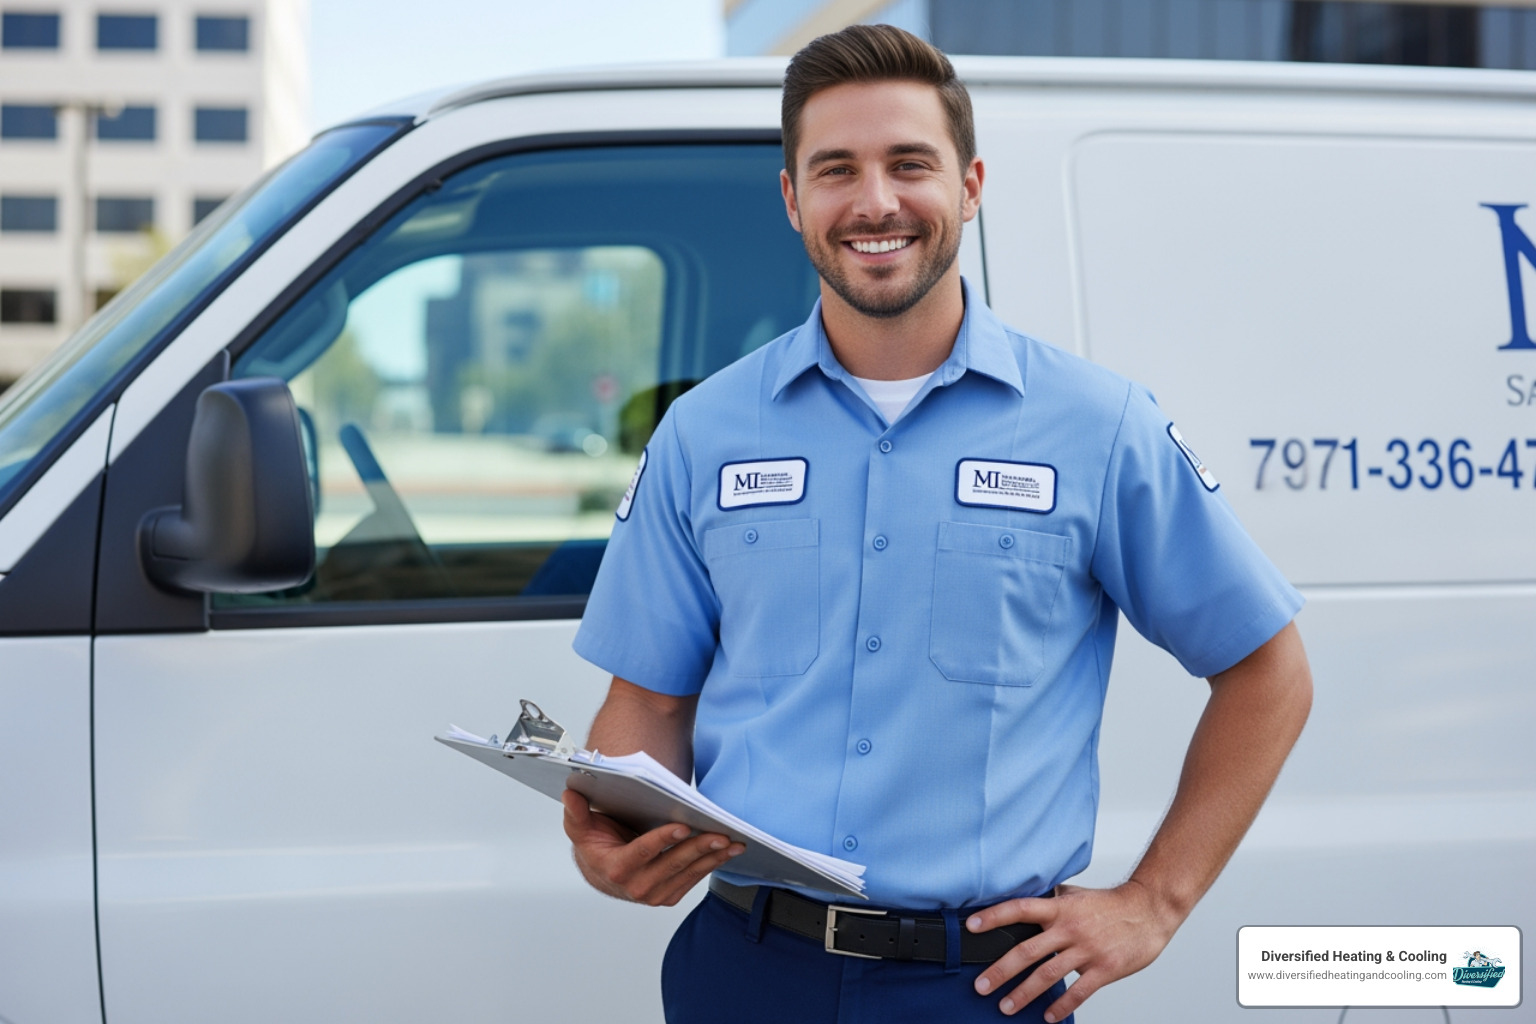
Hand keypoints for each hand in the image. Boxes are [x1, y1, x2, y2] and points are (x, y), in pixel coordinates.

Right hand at [562, 789, 744, 905]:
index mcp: (615, 869)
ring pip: (688, 873)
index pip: (642, 853)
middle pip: (672, 864)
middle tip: (720, 834)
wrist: (601, 872)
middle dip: (698, 848)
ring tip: (733, 843)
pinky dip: (711, 865)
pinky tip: (726, 851)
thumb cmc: (594, 844)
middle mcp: (636, 887)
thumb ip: (575, 812)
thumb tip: (570, 792)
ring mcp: (655, 895)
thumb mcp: (579, 827)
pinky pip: (694, 879)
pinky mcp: (669, 896)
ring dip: (712, 858)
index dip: (662, 840)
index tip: (682, 826)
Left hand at [966, 881, 1181, 1019]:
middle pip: (1027, 950)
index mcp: (1060, 908)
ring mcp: (1087, 950)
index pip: (1020, 909)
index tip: (971, 926)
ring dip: (1024, 993)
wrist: (1150, 909)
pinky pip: (1078, 992)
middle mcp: (1069, 928)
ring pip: (1048, 975)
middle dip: (1001, 971)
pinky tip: (1046, 1017)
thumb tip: (1027, 901)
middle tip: (981, 986)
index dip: (994, 916)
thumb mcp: (1076, 895)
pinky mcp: (1104, 969)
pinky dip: (1061, 1006)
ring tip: (1005, 1007)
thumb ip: (1052, 901)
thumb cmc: (1111, 904)